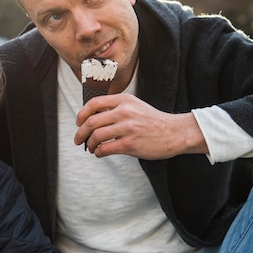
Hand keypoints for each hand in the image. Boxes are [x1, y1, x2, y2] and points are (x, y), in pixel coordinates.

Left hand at [74, 93, 207, 158]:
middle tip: (78, 139)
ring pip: (96, 136)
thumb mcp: (135, 106)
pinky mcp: (130, 144)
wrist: (174, 132)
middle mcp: (124, 112)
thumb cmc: (153, 121)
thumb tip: (93, 117)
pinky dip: (98, 152)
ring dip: (89, 144)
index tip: (78, 122)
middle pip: (91, 121)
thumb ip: (116, 108)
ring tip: (91, 147)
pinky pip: (105, 149)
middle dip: (80, 132)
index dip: (81, 114)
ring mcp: (127, 128)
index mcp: (124, 100)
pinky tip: (100, 153)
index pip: (94, 103)